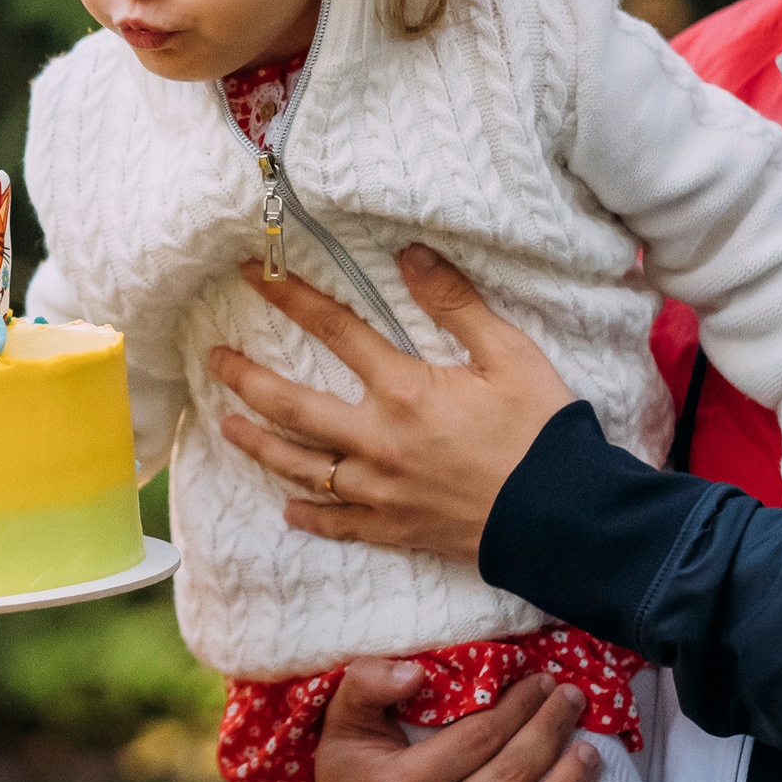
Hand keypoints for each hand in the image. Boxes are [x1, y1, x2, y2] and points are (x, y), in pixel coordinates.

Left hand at [208, 246, 576, 564]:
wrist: (567, 518)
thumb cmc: (544, 432)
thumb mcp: (510, 354)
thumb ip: (455, 303)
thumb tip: (409, 254)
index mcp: (404, 389)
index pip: (333, 331)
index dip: (288, 298)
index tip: (249, 276)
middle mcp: (378, 440)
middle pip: (293, 407)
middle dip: (247, 380)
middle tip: (214, 360)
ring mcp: (382, 489)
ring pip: (302, 467)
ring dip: (260, 445)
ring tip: (229, 427)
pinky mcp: (396, 528)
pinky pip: (340, 524)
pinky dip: (311, 516)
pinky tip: (288, 510)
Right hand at [315, 659, 601, 781]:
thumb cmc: (351, 771)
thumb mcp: (342, 720)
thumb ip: (367, 684)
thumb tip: (416, 672)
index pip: (476, 740)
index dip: (515, 708)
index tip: (542, 682)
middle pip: (506, 779)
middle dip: (547, 733)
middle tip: (572, 701)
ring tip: (589, 754)